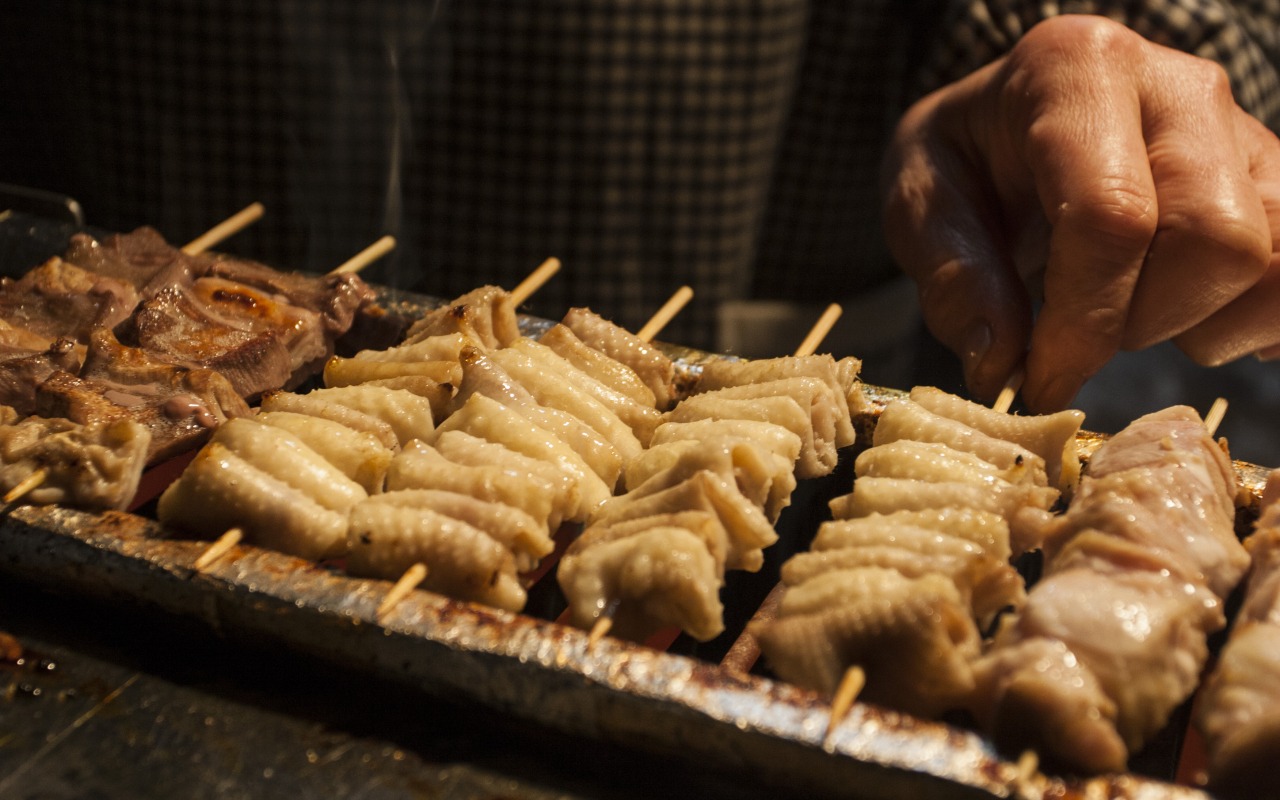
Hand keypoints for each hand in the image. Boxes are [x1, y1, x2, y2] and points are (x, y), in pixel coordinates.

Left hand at [882, 14, 1279, 410]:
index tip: (1042, 378)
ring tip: (1133, 314)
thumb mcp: (918, 204)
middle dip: (1143, 322)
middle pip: (1214, 238)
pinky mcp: (1272, 177)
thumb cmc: (965, 162)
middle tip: (1081, 331)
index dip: (1082, 323)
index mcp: (1075, 72)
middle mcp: (1177, 86)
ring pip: (1274, 258)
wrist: (1008, 128)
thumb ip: (951, 278)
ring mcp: (1241, 129)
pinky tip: (1192, 320)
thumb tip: (1002, 362)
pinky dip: (1257, 320)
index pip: (1114, 216)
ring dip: (1203, 324)